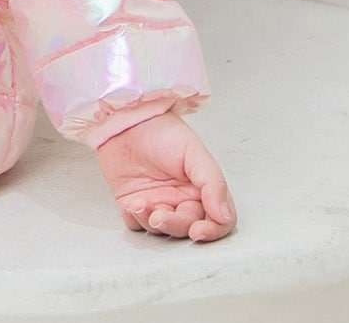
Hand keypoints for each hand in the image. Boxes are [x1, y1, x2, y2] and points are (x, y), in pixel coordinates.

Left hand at [95, 111, 235, 242]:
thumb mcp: (193, 150)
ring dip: (152, 222)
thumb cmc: (159, 129)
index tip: (198, 231)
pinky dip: (135, 219)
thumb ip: (212, 182)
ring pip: (161, 230)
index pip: (216, 219)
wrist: (124, 116)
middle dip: (175, 226)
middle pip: (187, 227)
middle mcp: (180, 198)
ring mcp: (156, 202)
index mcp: (200, 187)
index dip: (211, 230)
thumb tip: (224, 215)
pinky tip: (131, 203)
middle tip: (160, 216)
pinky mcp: (132, 202)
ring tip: (141, 204)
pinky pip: (136, 224)